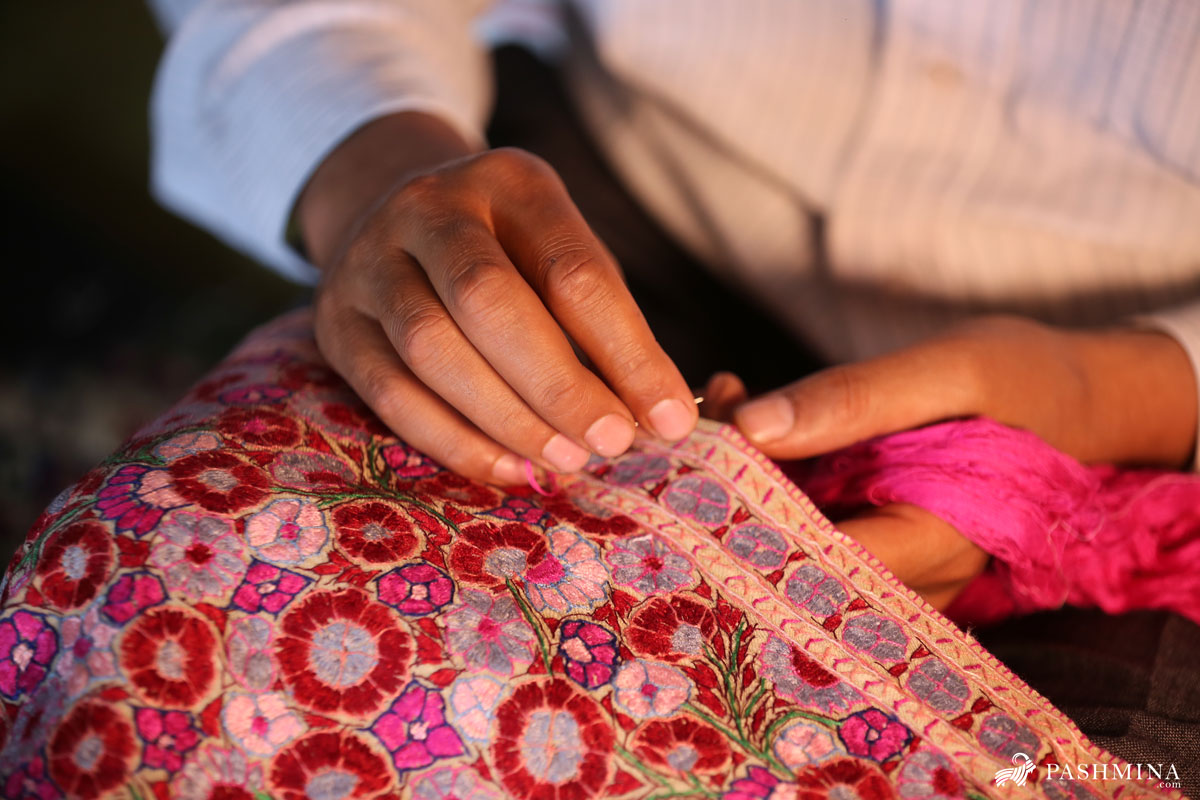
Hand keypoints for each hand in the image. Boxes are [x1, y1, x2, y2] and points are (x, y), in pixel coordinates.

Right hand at [298, 112, 696, 484]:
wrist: (396, 222)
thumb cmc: (509, 253)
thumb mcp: (560, 256)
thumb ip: (602, 327)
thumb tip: (652, 418)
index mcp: (509, 182)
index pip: (573, 269)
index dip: (627, 351)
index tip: (670, 417)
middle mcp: (429, 209)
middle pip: (488, 299)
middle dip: (558, 384)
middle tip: (611, 442)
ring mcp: (368, 262)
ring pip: (431, 347)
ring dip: (506, 417)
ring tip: (566, 460)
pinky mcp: (335, 324)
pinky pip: (390, 392)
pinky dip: (453, 440)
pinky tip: (508, 469)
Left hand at [703, 316, 1197, 606]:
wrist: (1078, 399)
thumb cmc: (1029, 382)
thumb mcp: (952, 371)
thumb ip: (856, 399)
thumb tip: (754, 425)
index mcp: (931, 544)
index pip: (809, 565)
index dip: (738, 522)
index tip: (691, 466)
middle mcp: (906, 572)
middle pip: (787, 556)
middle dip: (729, 490)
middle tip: (699, 419)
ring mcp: (890, 557)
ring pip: (790, 535)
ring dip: (745, 473)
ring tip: (722, 403)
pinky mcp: (877, 529)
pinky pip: (810, 512)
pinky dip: (774, 466)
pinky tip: (749, 411)